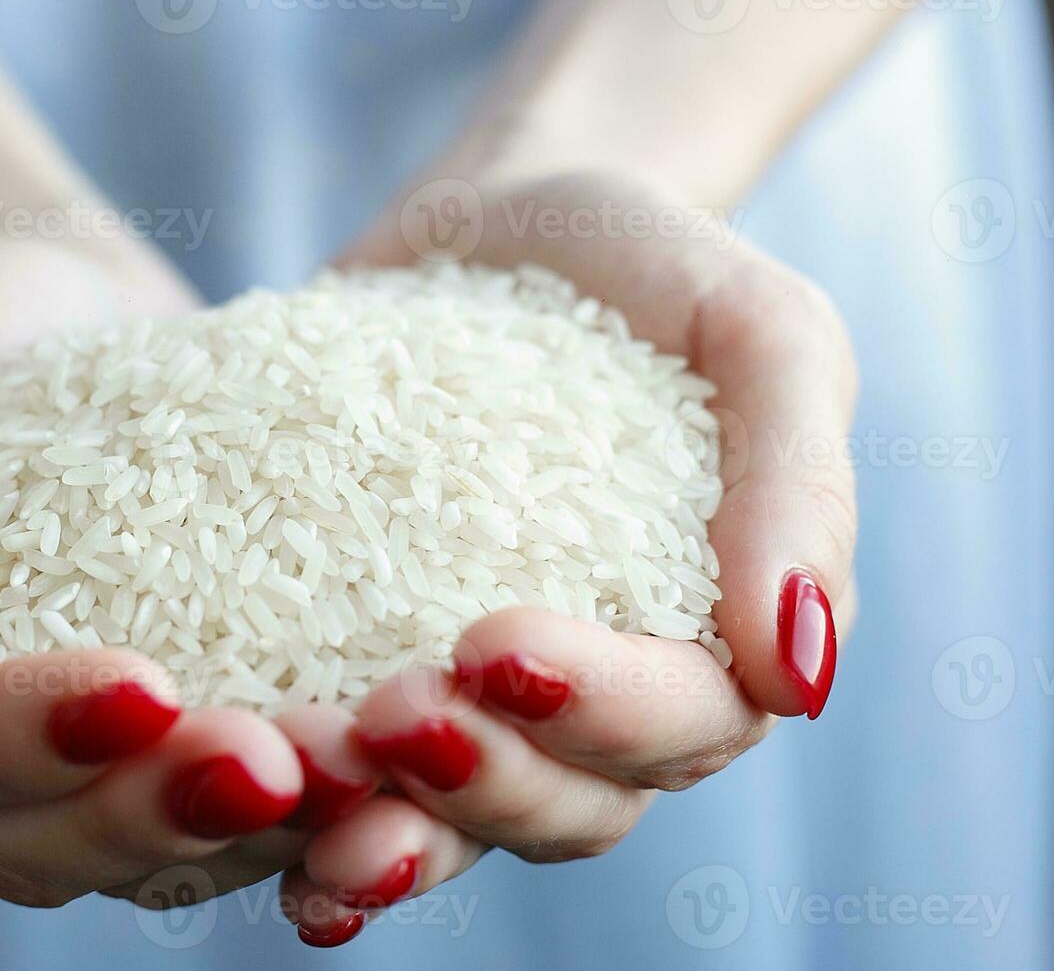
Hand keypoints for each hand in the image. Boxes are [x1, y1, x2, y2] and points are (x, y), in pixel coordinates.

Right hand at [0, 237, 383, 914]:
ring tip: (357, 782)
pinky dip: (314, 806)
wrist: (91, 324)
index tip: (141, 691)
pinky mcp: (189, 742)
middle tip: (275, 764)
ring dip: (256, 833)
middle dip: (157, 813)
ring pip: (152, 855)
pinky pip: (241, 808)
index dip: (22, 741)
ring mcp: (84, 770)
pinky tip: (395, 777)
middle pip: (44, 840)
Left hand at [271, 169, 858, 941]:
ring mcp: (496, 698)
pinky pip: (360, 765)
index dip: (601, 712)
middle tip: (385, 712)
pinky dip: (311, 812)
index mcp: (724, 639)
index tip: (495, 643)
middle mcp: (614, 696)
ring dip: (389, 827)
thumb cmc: (650, 268)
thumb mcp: (760, 334)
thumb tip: (796, 675)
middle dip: (483, 780)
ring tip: (300, 783)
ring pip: (463, 817)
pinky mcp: (381, 661)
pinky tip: (253, 823)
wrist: (505, 225)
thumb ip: (800, 489)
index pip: (687, 724)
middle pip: (572, 802)